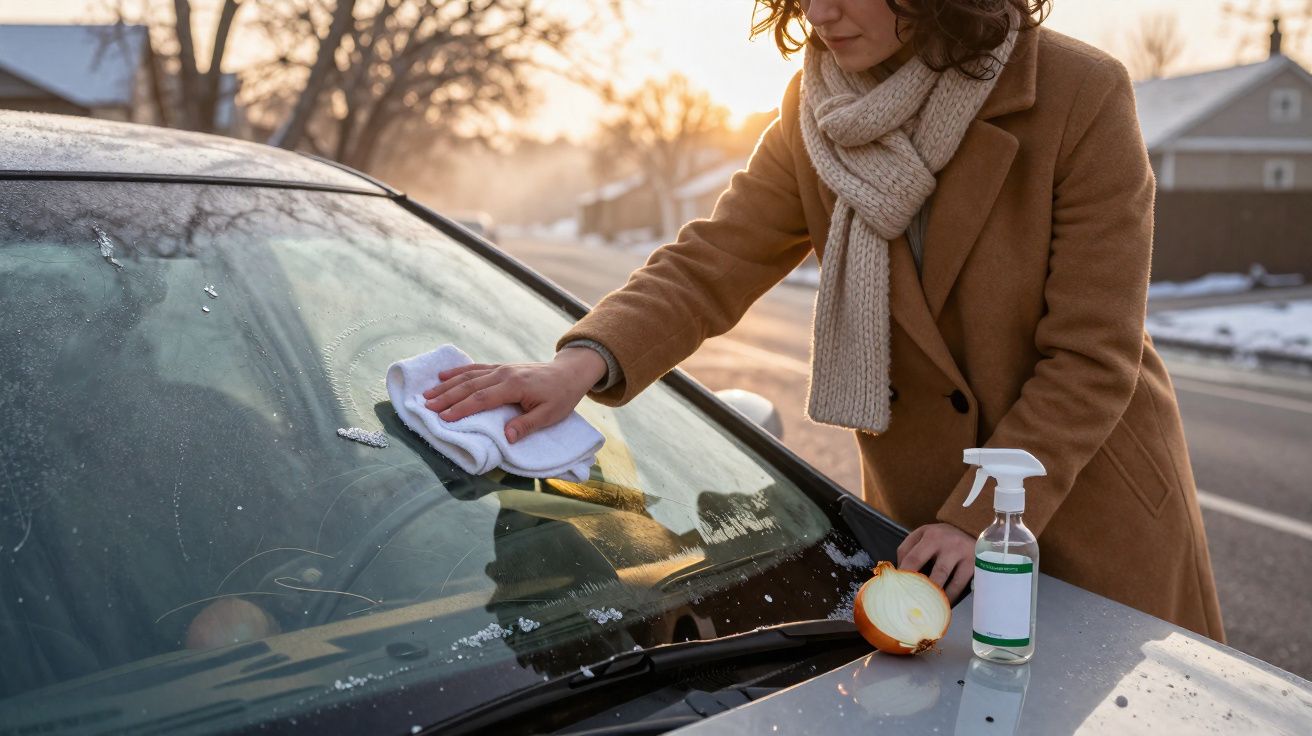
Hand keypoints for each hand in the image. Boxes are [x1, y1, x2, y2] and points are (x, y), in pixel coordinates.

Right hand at [421, 348, 605, 443]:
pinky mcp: (500, 367)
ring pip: (469, 376)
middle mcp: (504, 374)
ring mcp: (501, 368)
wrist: (569, 372)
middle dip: (447, 397)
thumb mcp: (550, 415)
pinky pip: (475, 368)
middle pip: (470, 386)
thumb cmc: (561, 396)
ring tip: (427, 394)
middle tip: (426, 407)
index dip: (462, 408)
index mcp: (515, 386)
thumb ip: (527, 425)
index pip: (482, 398)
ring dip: (447, 385)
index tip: (444, 417)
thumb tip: (506, 437)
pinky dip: (458, 372)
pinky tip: (443, 376)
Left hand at [897, 523, 974, 600]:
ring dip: (933, 594)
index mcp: (930, 536)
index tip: (897, 589)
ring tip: (925, 606)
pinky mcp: (974, 564)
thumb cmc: (940, 537)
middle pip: (930, 571)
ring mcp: (961, 554)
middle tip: (911, 602)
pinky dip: (949, 596)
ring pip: (943, 579)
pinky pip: (958, 585)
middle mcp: (947, 543)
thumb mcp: (923, 535)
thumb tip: (899, 572)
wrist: (969, 530)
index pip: (913, 558)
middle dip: (920, 588)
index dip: (904, 575)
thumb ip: (908, 550)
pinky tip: (942, 604)